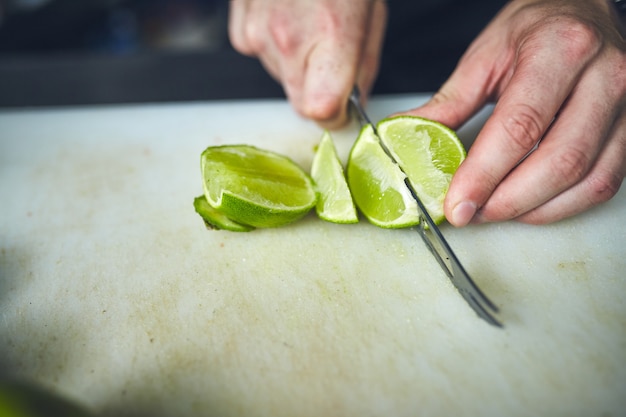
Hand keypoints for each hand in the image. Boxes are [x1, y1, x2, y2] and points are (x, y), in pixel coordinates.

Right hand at [228, 0, 386, 127]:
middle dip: (318, 89)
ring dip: (297, 63)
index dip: (335, 115)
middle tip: (330, 54)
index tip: (343, 108)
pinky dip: (274, 46)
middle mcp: (287, 40)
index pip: (321, 111)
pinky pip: (260, 56)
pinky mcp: (240, 29)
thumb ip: (363, 65)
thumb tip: (354, 100)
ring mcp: (257, 35)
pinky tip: (286, 16)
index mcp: (331, 36)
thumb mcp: (370, 14)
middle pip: (300, 101)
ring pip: (282, 78)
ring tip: (308, 22)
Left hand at [403, 0, 625, 225]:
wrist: (580, 12)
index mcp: (559, 50)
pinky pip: (604, 183)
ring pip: (586, 180)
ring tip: (493, 211)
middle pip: (559, 161)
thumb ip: (449, 103)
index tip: (457, 204)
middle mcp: (603, 76)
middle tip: (471, 213)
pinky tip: (529, 206)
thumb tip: (405, 137)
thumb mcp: (484, 56)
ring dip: (534, 209)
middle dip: (508, 200)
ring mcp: (625, 105)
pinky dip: (562, 206)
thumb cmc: (533, 31)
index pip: (519, 126)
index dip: (484, 174)